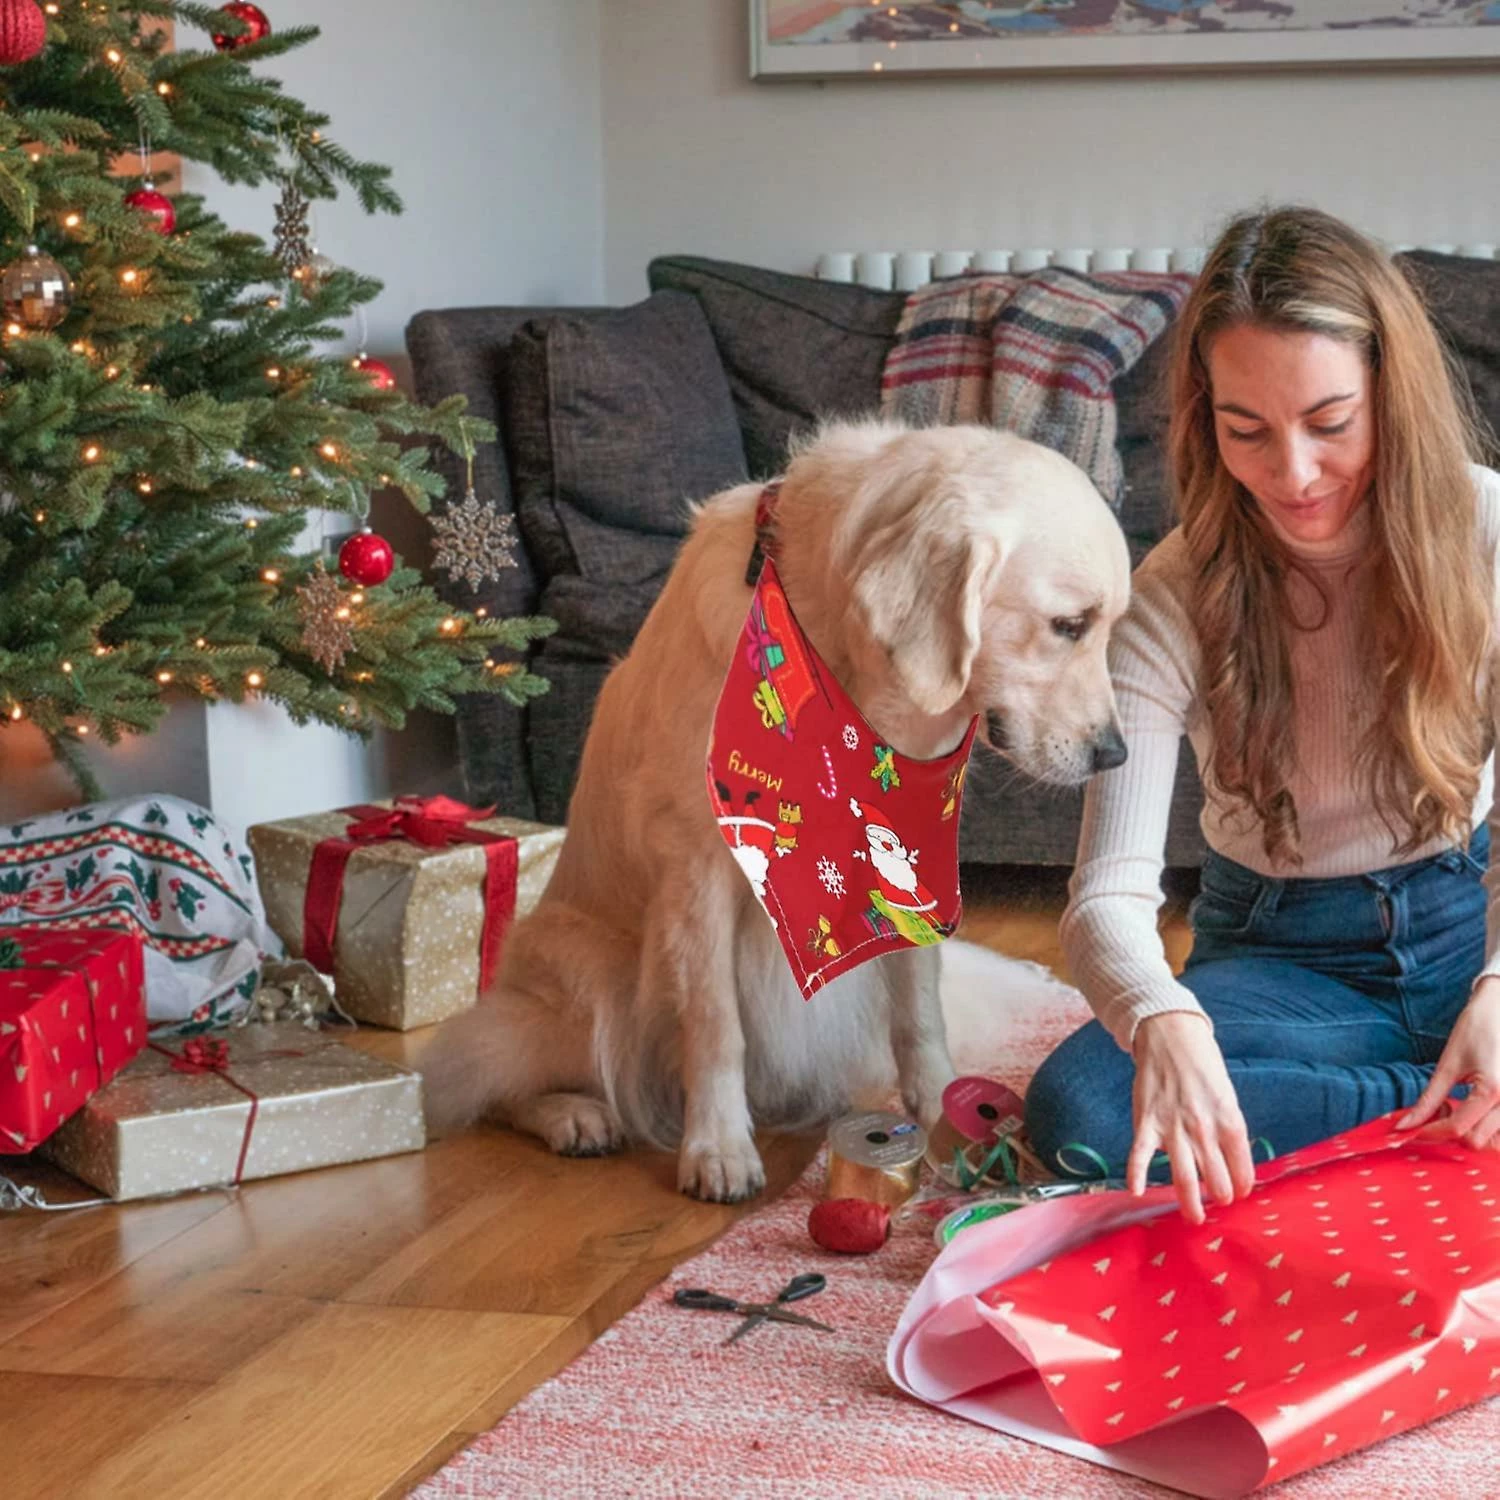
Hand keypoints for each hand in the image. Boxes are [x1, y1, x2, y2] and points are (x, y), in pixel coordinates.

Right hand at [1130, 1011, 1256, 1223]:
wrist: (1169, 1035)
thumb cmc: (1202, 1064)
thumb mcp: (1226, 1094)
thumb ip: (1228, 1127)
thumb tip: (1233, 1160)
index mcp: (1229, 1119)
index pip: (1242, 1167)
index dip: (1242, 1186)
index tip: (1240, 1194)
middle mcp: (1203, 1127)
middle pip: (1215, 1178)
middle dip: (1219, 1197)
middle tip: (1217, 1203)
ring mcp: (1172, 1126)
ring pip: (1183, 1175)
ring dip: (1189, 1202)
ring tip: (1194, 1218)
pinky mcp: (1146, 1121)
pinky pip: (1141, 1153)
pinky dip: (1137, 1173)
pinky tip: (1136, 1191)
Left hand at [1398, 978, 1499, 1147]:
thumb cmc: (1476, 1030)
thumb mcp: (1448, 1064)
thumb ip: (1429, 1098)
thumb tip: (1406, 1124)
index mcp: (1492, 1090)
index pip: (1457, 1128)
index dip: (1430, 1133)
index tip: (1410, 1130)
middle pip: (1476, 1141)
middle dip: (1450, 1134)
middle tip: (1434, 1115)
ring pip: (1493, 1142)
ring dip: (1470, 1134)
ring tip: (1455, 1111)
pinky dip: (1486, 1129)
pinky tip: (1472, 1110)